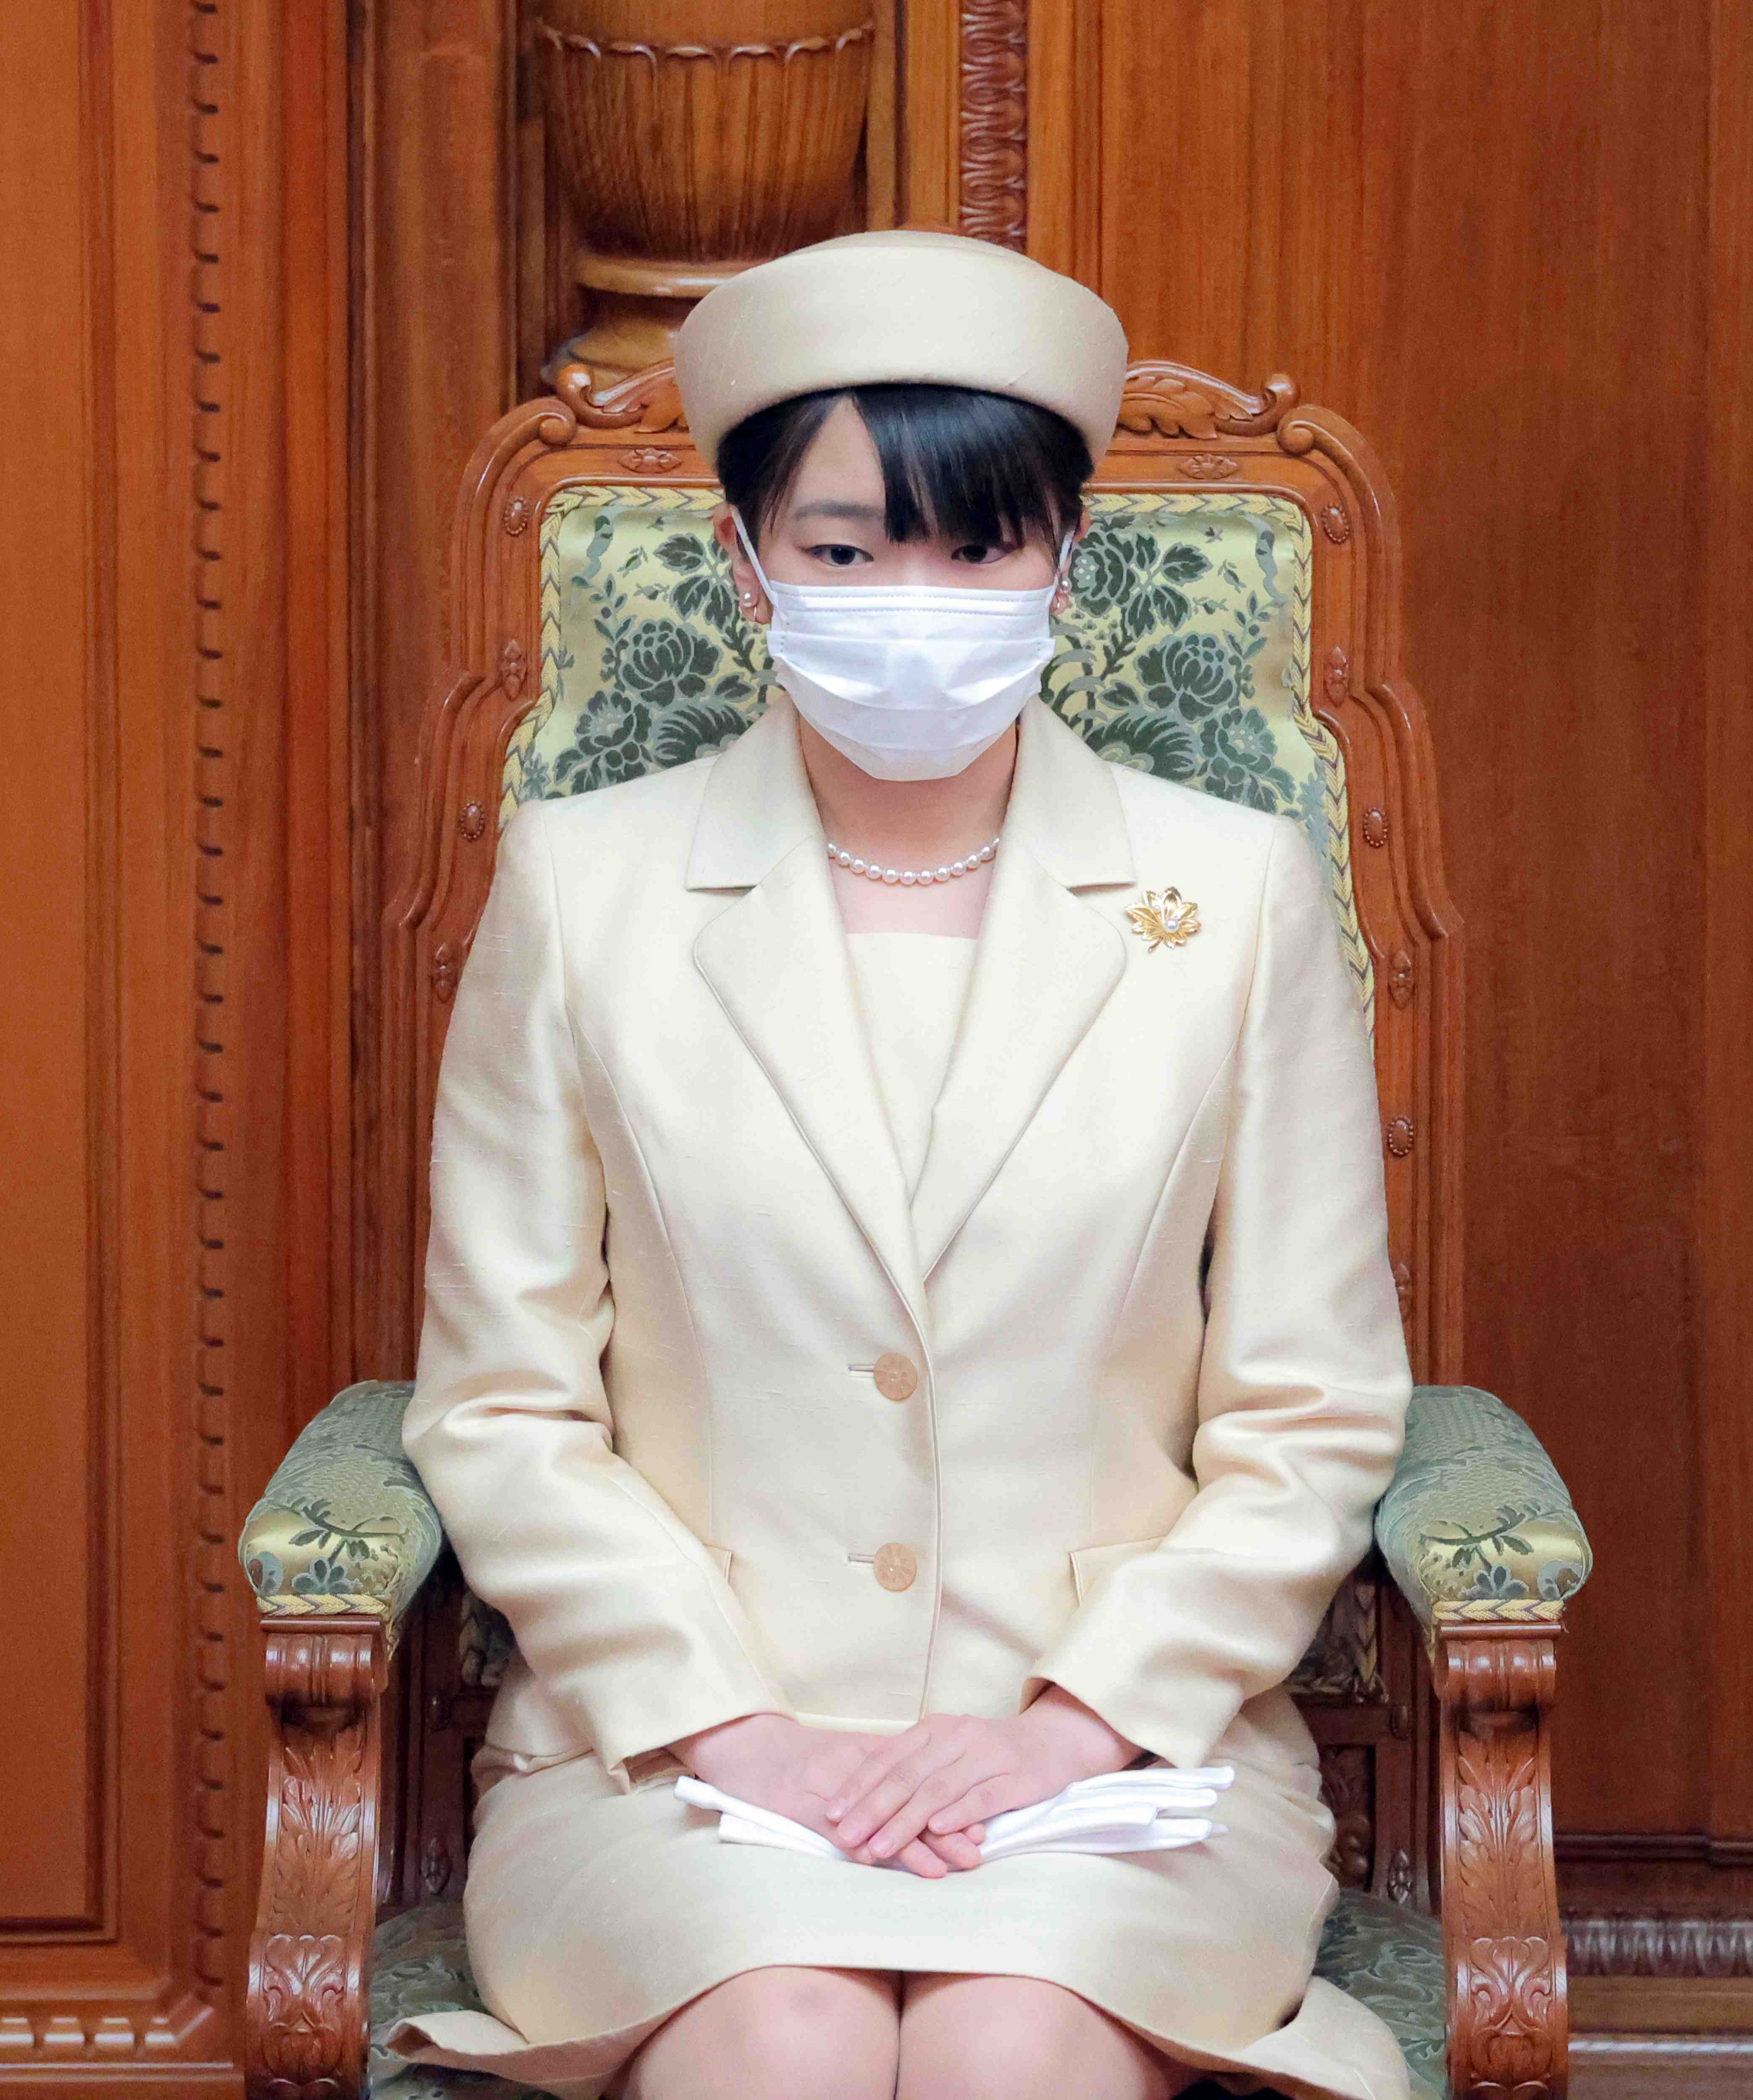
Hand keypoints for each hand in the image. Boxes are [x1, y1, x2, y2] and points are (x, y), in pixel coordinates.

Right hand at [669, 1711, 981, 1877]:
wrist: (742, 1743)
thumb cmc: (792, 1754)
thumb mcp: (841, 1754)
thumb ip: (878, 1768)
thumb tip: (922, 1790)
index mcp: (865, 1752)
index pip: (918, 1781)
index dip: (950, 1803)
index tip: (981, 1823)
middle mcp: (852, 1765)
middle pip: (907, 1799)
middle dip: (944, 1828)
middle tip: (978, 1851)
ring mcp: (827, 1785)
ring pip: (880, 1815)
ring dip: (917, 1844)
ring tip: (951, 1865)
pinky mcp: (800, 1804)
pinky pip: (839, 1828)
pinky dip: (864, 1845)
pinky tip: (887, 1862)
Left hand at [822, 1687, 1146, 1864]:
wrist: (1052, 1741)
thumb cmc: (990, 1753)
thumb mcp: (948, 1750)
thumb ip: (914, 1768)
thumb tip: (864, 1800)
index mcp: (935, 1728)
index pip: (888, 1758)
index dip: (859, 1786)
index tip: (833, 1813)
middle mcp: (956, 1736)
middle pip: (906, 1775)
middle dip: (871, 1809)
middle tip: (845, 1837)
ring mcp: (986, 1755)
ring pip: (937, 1790)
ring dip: (904, 1821)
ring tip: (879, 1847)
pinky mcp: (1014, 1777)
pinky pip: (981, 1797)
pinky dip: (957, 1813)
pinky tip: (936, 1831)